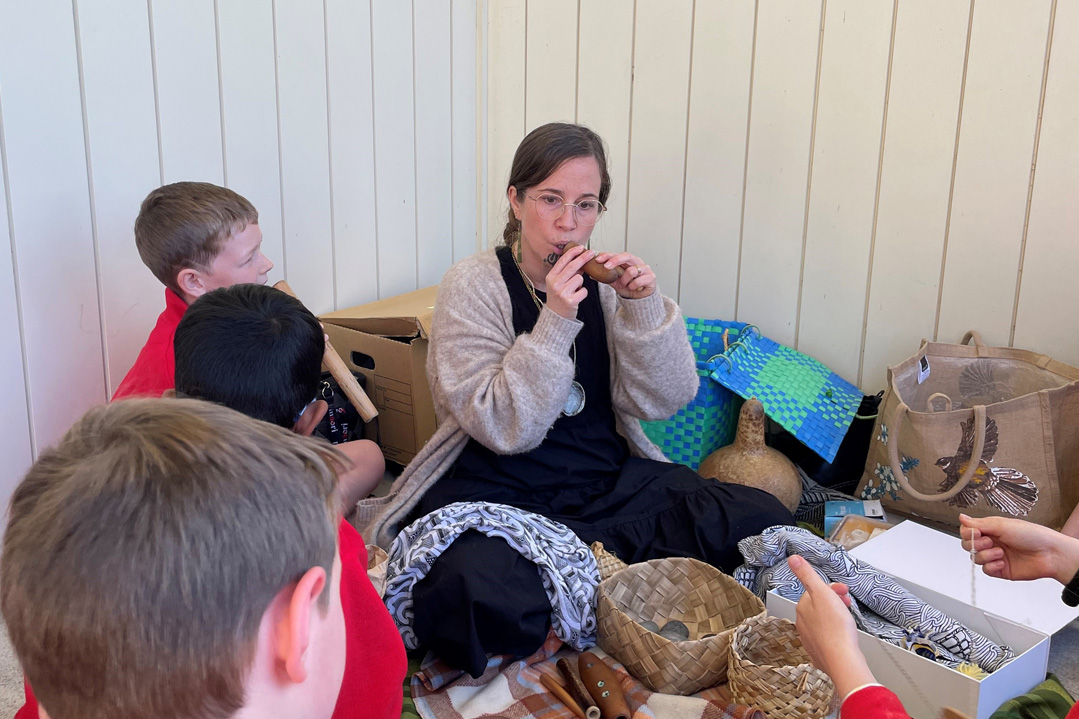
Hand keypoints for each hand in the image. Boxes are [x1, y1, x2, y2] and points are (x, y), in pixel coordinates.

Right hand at [544, 244, 594, 318]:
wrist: (556, 317)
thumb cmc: (558, 298)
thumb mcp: (558, 283)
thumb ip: (566, 273)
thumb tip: (581, 261)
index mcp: (550, 277)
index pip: (563, 261)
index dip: (573, 252)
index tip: (581, 247)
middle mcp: (555, 284)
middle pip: (572, 266)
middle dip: (583, 258)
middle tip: (592, 253)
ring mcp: (562, 292)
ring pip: (580, 278)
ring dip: (580, 283)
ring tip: (575, 290)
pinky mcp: (570, 301)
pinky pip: (584, 290)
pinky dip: (583, 293)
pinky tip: (576, 297)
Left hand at [593, 251, 655, 298]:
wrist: (640, 298)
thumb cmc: (629, 286)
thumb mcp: (614, 282)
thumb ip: (605, 277)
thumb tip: (591, 274)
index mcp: (628, 261)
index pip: (616, 254)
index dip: (607, 255)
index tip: (598, 259)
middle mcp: (637, 261)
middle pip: (626, 255)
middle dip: (615, 260)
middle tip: (607, 267)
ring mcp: (645, 268)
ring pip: (632, 270)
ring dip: (625, 280)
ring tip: (625, 285)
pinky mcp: (651, 277)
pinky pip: (639, 280)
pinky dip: (633, 286)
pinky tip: (632, 288)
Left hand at [789, 555, 874, 698]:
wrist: (842, 659)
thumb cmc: (836, 628)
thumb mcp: (822, 593)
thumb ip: (807, 575)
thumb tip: (793, 559)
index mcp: (802, 607)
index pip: (815, 591)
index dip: (832, 589)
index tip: (844, 592)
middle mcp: (802, 623)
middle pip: (819, 606)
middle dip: (834, 602)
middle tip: (847, 604)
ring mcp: (810, 638)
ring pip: (822, 621)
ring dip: (835, 616)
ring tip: (847, 620)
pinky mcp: (819, 652)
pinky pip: (826, 637)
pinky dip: (835, 633)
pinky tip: (843, 636)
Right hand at [960, 513, 1078, 584]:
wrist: (1050, 554)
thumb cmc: (1032, 535)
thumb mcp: (1002, 524)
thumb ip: (979, 523)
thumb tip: (961, 517)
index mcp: (991, 529)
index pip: (967, 531)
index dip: (968, 533)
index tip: (977, 532)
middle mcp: (992, 542)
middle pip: (968, 545)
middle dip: (975, 544)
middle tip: (989, 541)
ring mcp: (995, 556)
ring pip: (975, 558)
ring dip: (986, 555)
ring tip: (1000, 552)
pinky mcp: (1000, 570)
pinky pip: (985, 570)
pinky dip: (991, 566)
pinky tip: (1002, 562)